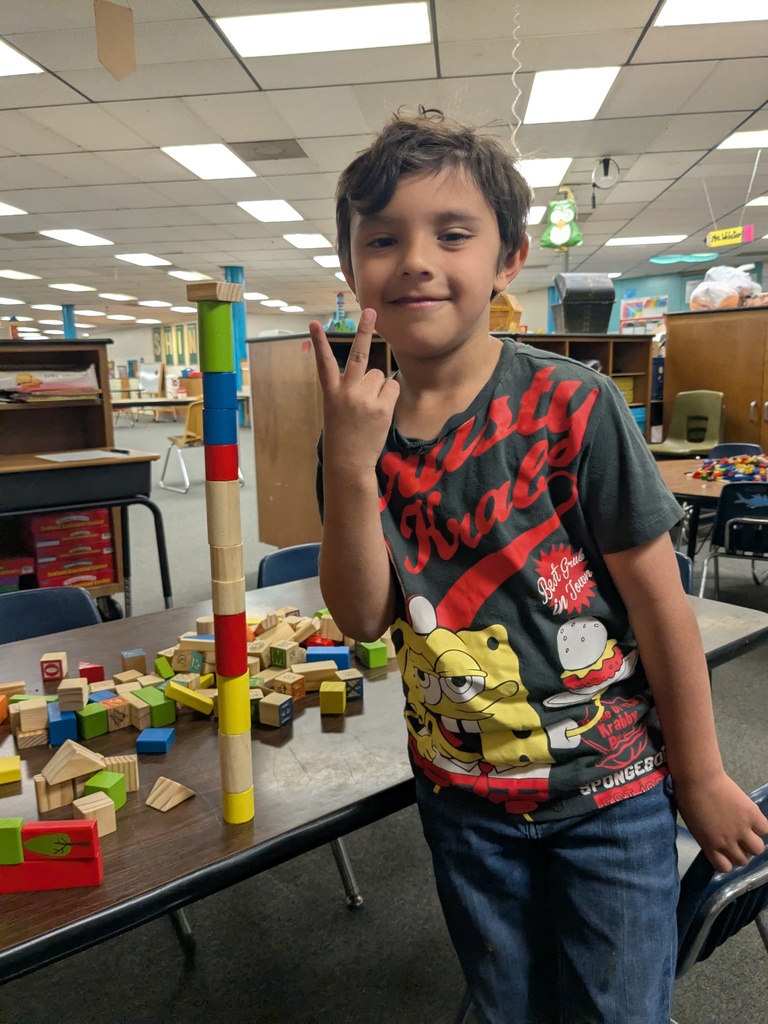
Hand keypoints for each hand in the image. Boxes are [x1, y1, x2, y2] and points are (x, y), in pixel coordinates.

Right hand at [309, 309, 399, 474]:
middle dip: (365, 330)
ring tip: (368, 409)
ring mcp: (365, 399)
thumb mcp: (336, 409)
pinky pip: (391, 389)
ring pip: (379, 376)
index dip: (319, 342)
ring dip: (377, 388)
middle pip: (359, 355)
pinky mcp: (381, 408)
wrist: (348, 463)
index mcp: (331, 392)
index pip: (324, 362)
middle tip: (371, 311)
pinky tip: (379, 413)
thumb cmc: (342, 436)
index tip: (314, 324)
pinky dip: (388, 398)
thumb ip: (349, 389)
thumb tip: (375, 375)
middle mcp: (347, 392)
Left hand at [674, 772, 767, 872]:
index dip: (728, 861)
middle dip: (741, 852)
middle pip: (743, 860)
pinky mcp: (751, 815)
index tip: (727, 852)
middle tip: (738, 840)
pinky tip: (753, 819)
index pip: (724, 867)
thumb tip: (716, 841)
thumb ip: (707, 838)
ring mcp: (741, 830)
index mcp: (709, 846)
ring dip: (753, 842)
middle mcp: (727, 843)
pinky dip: (760, 826)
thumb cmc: (688, 797)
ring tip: (748, 831)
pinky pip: (765, 829)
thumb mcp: (693, 826)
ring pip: (758, 849)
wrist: (698, 778)